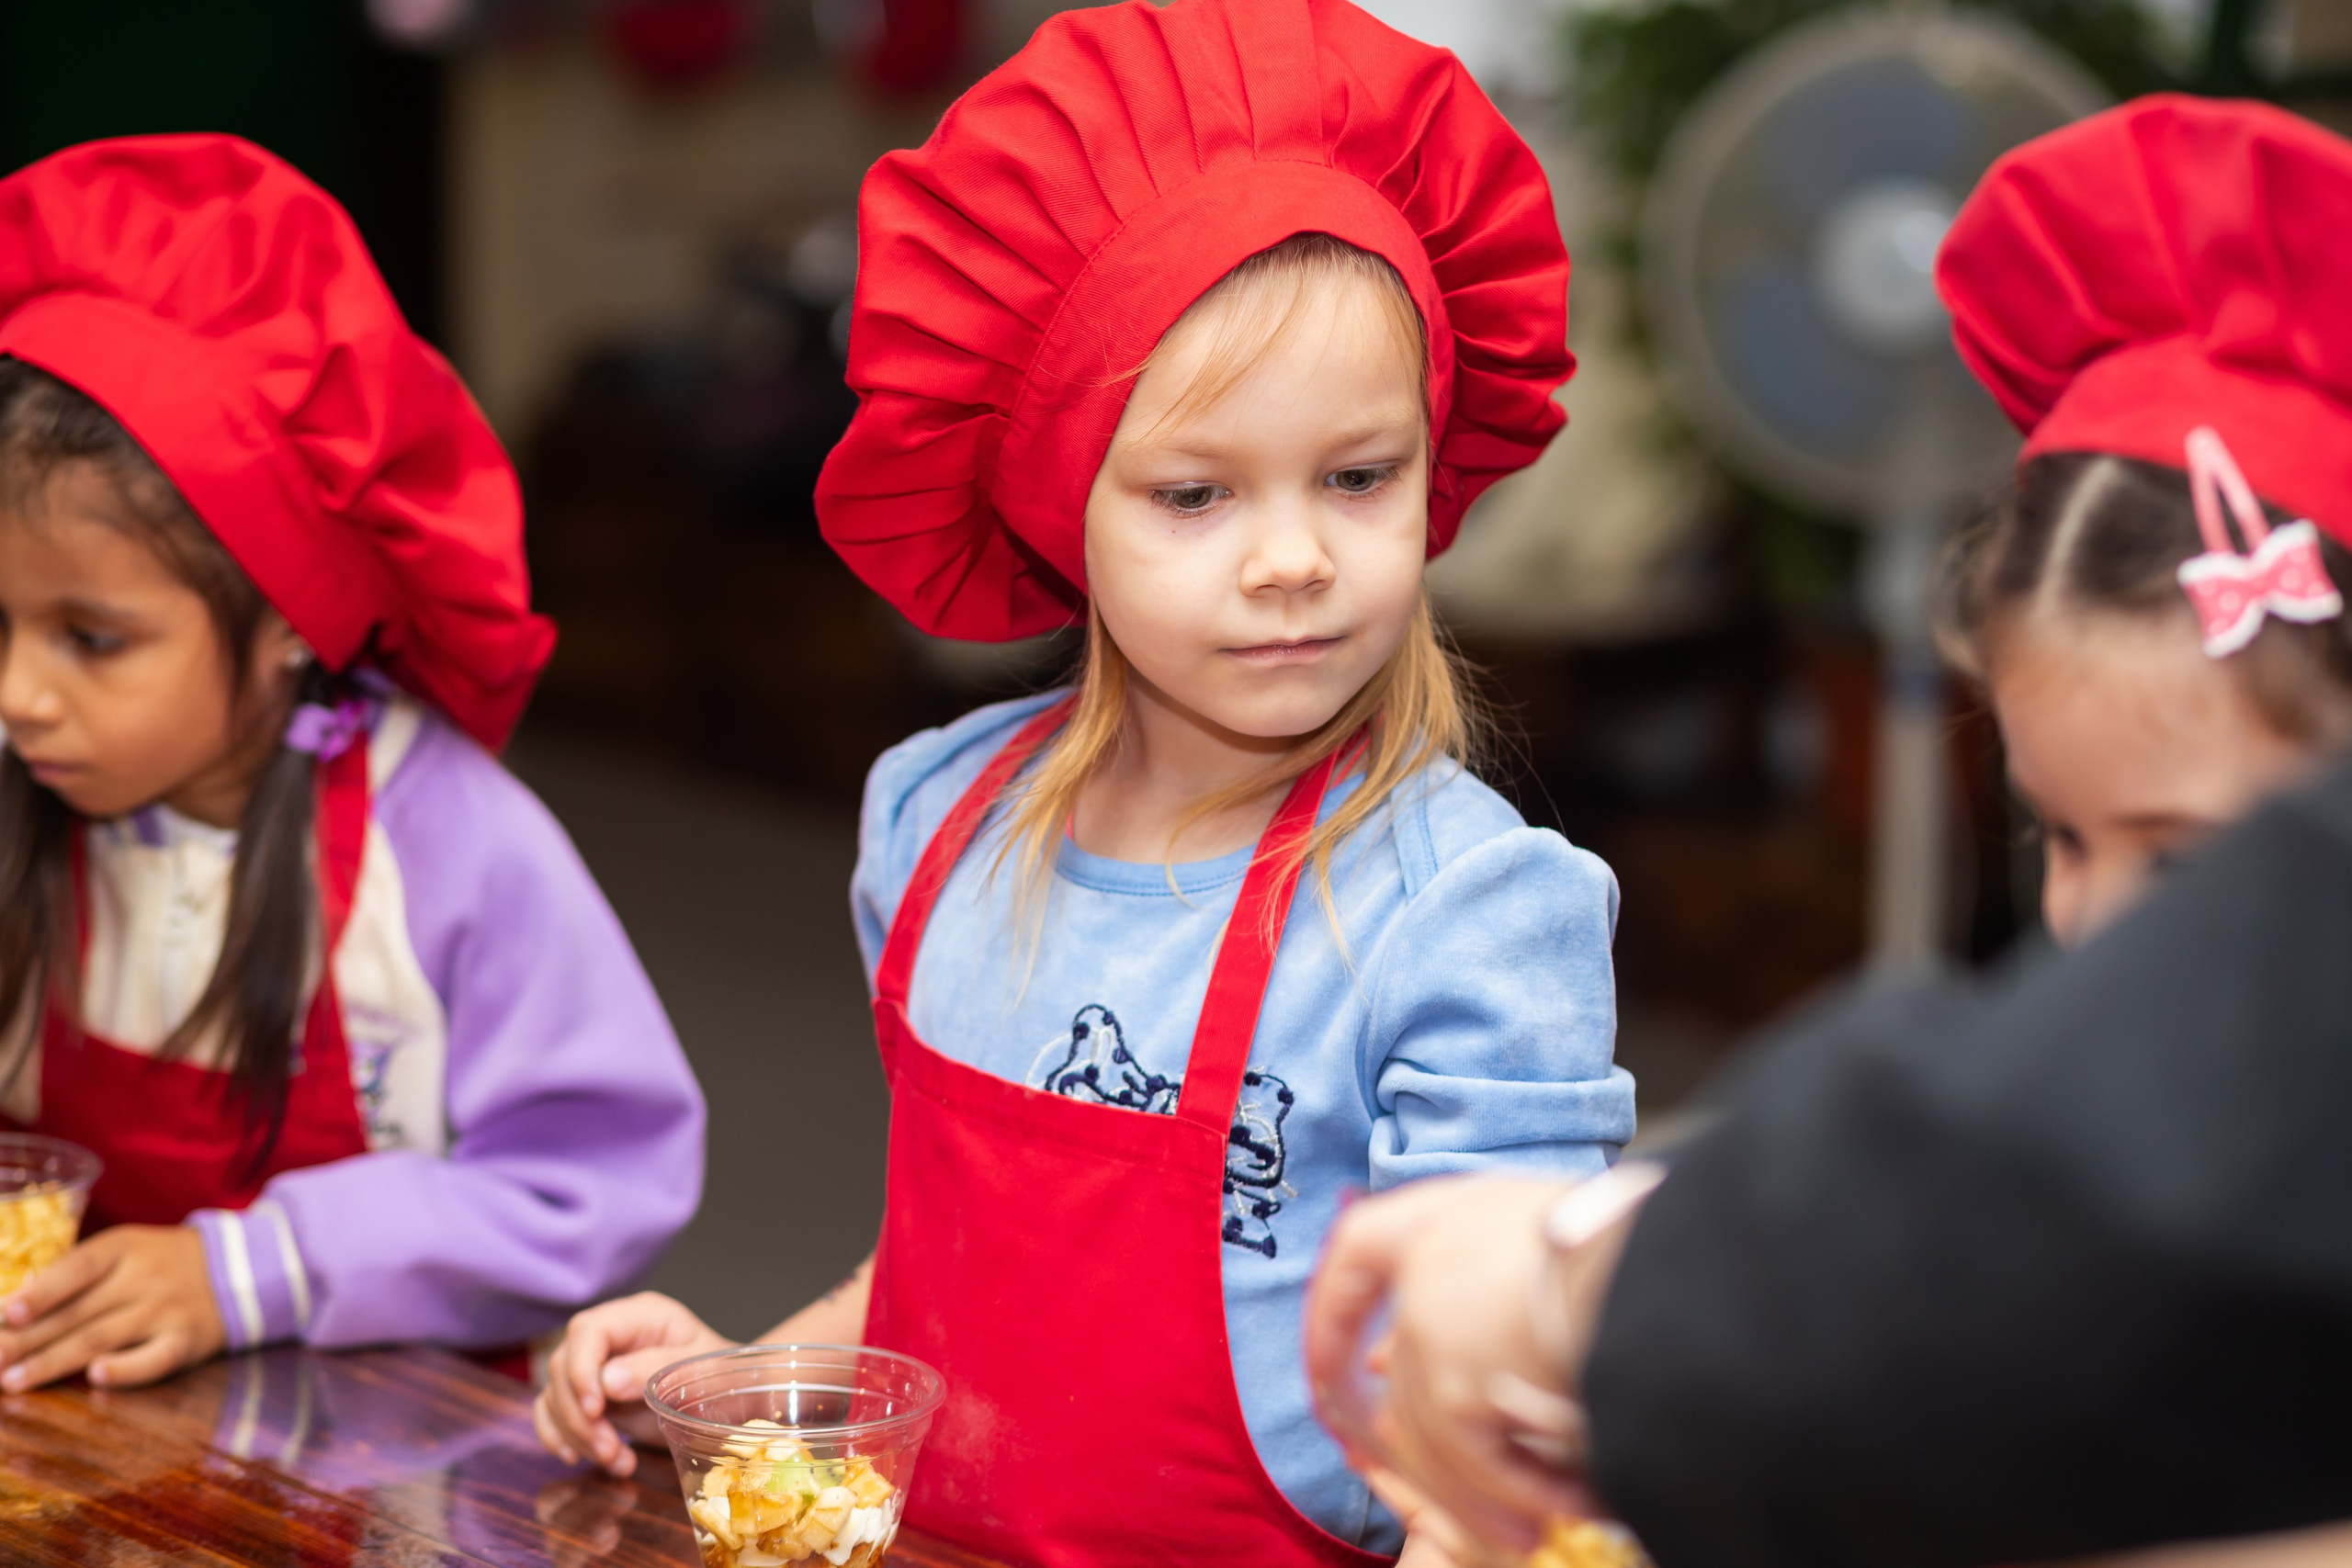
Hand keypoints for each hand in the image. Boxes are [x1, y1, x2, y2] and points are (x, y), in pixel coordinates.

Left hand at [0, 1225, 225, 1389]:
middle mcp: (144, 1278)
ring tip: (12, 1382)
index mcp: (124, 1248)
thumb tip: (10, 1313)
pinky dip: (125, 1369)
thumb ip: (77, 1276)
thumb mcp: (124, 1252)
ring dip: (53, 1363)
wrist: (240, 1268)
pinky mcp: (186, 1341)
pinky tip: (95, 1377)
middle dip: (26, 1340)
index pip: (77, 1269)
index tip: (5, 1314)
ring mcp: (166, 1310)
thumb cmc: (162, 1261)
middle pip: (78, 1312)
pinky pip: (153, 1359)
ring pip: (101, 1338)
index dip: (40, 1292)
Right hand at [535, 1292, 734, 1475]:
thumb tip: (606, 1382)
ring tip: (617, 1462)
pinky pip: (550, 1412)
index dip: (582, 1369)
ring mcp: (593, 1364)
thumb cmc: (719, 1376)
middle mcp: (610, 1335)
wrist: (724, 1396)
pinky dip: (559, 1437)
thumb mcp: (699, 1370)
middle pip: (563, 1366)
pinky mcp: (585, 1394)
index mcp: (640, 1315)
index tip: (595, 1409)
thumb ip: (655, 1368)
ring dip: (577, 1435)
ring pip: (555, 1395)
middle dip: (580, 1416)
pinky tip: (582, 1458)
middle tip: (611, 1451)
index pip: (589, 1330)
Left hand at [1307, 1173, 1647, 1553]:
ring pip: (1433, 1433)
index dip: (1335, 1309)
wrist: (1668, 1255)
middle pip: (1400, 1374)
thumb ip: (1498, 1276)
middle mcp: (1426, 1263)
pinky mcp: (1458, 1387)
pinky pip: (1472, 1462)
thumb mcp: (1553, 1235)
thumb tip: (1434, 1355)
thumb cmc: (1632, 1240)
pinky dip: (1517, 1494)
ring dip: (1482, 1491)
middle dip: (1417, 1447)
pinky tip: (1562, 1510)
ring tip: (1531, 1531)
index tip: (1336, 1361)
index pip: (1358, 1250)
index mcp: (1444, 1211)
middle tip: (1449, 1493)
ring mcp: (1434, 1326)